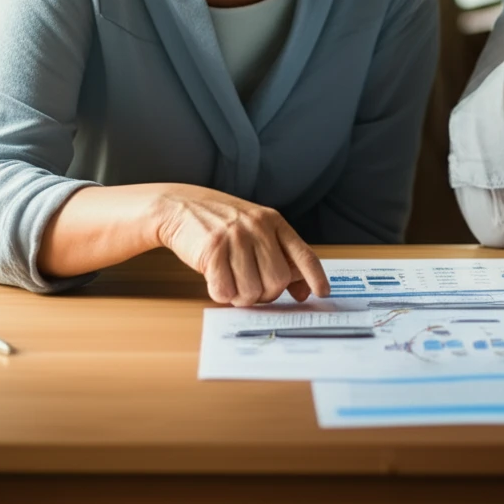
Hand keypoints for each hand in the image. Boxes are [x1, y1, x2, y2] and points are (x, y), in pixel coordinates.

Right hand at [154, 186, 329, 305]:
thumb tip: (303, 290)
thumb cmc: (221, 223)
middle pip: (278, 281)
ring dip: (241, 296)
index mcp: (274, 222)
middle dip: (266, 294)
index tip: (323, 293)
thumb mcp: (256, 231)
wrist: (181, 206)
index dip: (315, 277)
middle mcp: (258, 228)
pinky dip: (222, 294)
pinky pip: (225, 291)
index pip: (304, 254)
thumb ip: (280, 257)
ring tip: (232, 281)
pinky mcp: (212, 249)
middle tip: (252, 288)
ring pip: (252, 291)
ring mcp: (236, 237)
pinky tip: (217, 280)